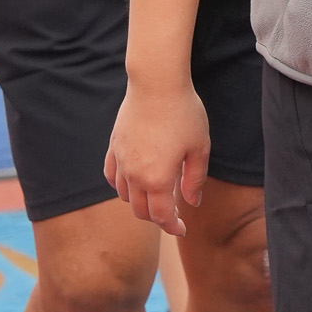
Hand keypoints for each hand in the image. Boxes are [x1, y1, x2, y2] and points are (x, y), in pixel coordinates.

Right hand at [105, 79, 211, 236]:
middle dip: (157, 218)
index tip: (182, 229)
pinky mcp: (114, 146)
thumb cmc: (184, 113)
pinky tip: (131, 182)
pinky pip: (111, 175)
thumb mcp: (199, 147)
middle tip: (172, 214)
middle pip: (140, 210)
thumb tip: (192, 203)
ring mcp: (121, 161)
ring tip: (156, 196)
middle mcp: (134, 175)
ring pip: (124, 195)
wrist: (156, 83)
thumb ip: (195, 179)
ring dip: (139, 202)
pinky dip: (120, 185)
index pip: (161, 216)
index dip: (172, 227)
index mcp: (158, 179)